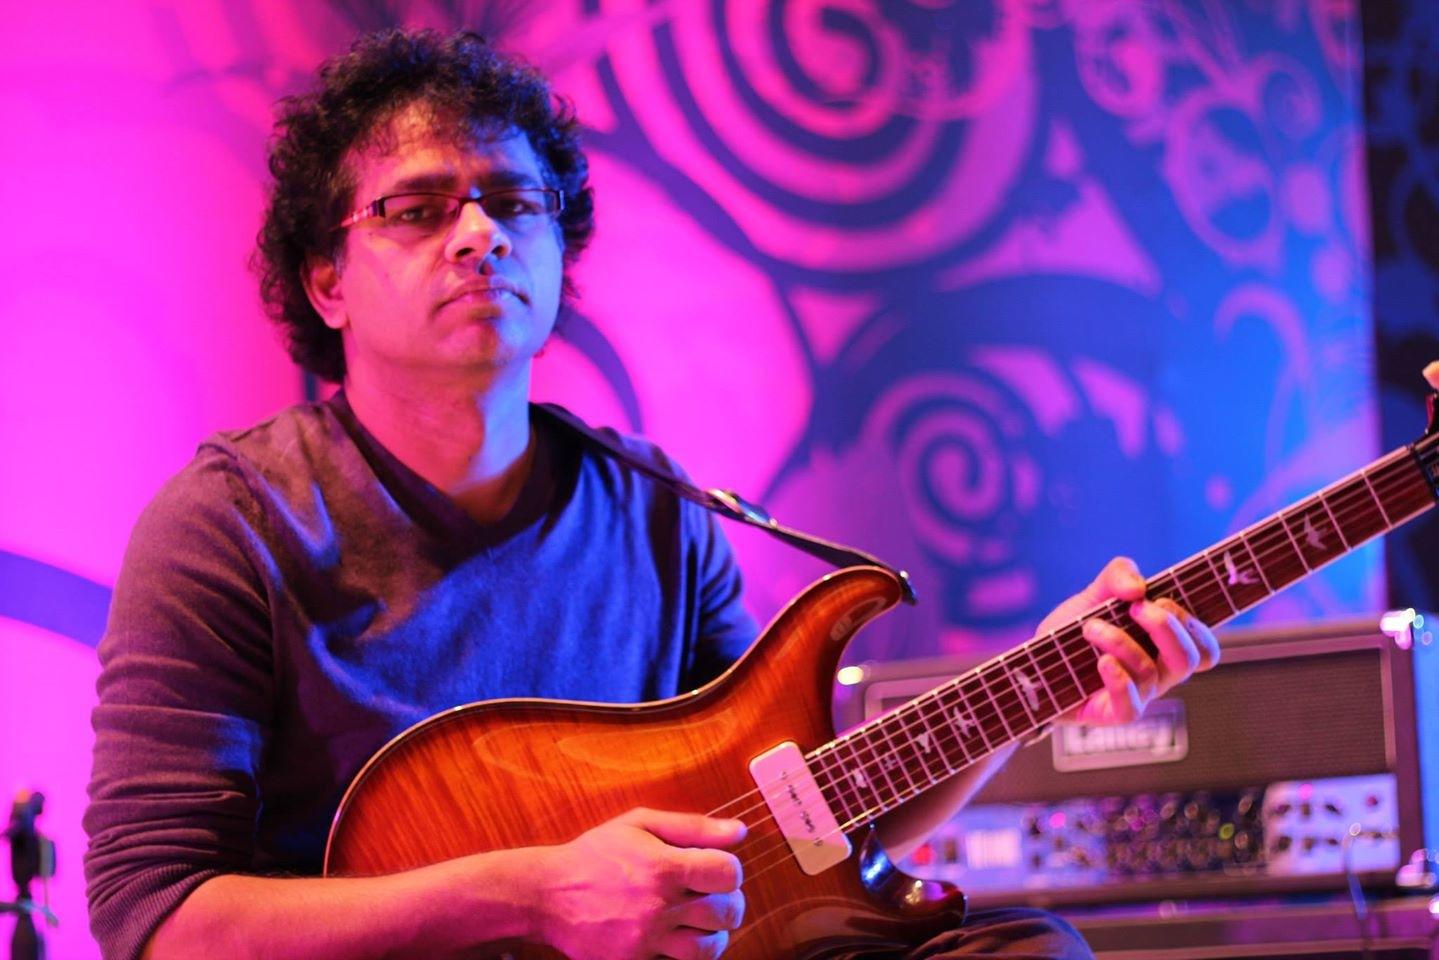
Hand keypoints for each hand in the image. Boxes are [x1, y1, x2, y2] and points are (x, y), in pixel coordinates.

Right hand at [533, 807, 746, 959]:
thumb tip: (739, 831)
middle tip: (713, 895)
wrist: (548, 895)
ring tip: (702, 921)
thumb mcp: (640, 824)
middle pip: (726, 912)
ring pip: (708, 949)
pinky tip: (677, 936)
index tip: (716, 868)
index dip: (730, 869)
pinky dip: (685, 953)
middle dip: (729, 901)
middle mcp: (658, 907)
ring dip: (714, 934)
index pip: (728, 874)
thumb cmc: (597, 854)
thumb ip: (692, 827)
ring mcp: (646, 940)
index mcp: (663, 867)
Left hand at [1038, 557, 1220, 725]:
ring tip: (1090, 627)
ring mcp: (1139, 695)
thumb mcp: (1094, 594)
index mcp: (1164, 647)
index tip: (1159, 598)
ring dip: (1120, 642)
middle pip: (1192, 659)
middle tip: (1135, 608)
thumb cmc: (1072, 631)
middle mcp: (1159, 673)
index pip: (1206, 648)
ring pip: (1150, 673)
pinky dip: (1119, 680)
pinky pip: (1131, 706)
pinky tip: (1101, 661)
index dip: (1192, 624)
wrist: (1034, 662)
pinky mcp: (1113, 713)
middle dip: (1166, 627)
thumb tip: (1137, 587)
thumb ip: (1118, 576)